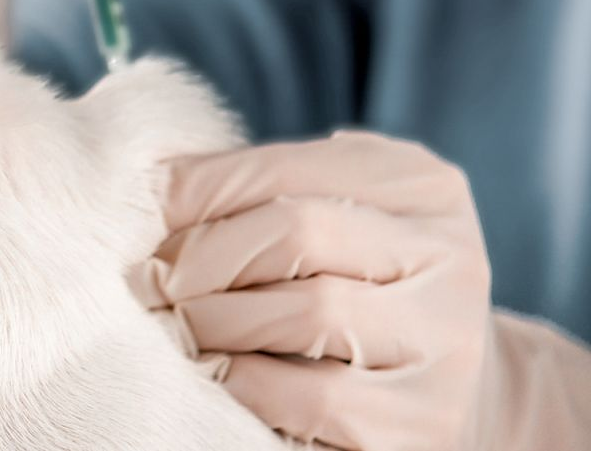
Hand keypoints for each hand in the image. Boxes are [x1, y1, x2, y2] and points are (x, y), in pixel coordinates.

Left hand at [133, 131, 491, 448]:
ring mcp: (448, 343)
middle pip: (296, 230)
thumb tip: (152, 191)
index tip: (137, 219)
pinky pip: (314, 398)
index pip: (283, 168)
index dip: (193, 191)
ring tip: (172, 327)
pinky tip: (212, 375)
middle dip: (199, 256)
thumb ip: (258, 194)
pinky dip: (243, 383)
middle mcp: (452, 257)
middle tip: (143, 282)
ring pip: (308, 311)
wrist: (445, 396)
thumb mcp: (326, 221)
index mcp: (422, 187)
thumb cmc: (351, 292)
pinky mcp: (425, 422)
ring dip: (212, 320)